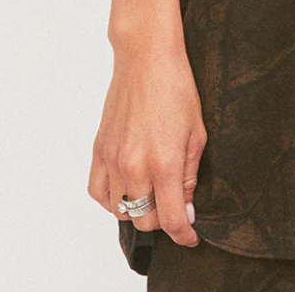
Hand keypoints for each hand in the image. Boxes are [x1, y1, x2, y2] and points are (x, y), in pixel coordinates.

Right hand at [88, 42, 207, 247]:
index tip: (190, 236)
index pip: (171, 219)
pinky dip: (111, 198)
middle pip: (145, 220)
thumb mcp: (196, 134)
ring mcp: (113, 159)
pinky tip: (126, 187)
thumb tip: (186, 209)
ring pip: (120, 210)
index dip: (183, 235)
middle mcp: (135, 165)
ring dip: (138, 209)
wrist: (146, 59)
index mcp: (164, 162)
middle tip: (175, 204)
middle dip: (163, 219)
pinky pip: (98, 192)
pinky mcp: (99, 150)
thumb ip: (189, 177)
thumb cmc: (176, 89)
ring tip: (152, 192)